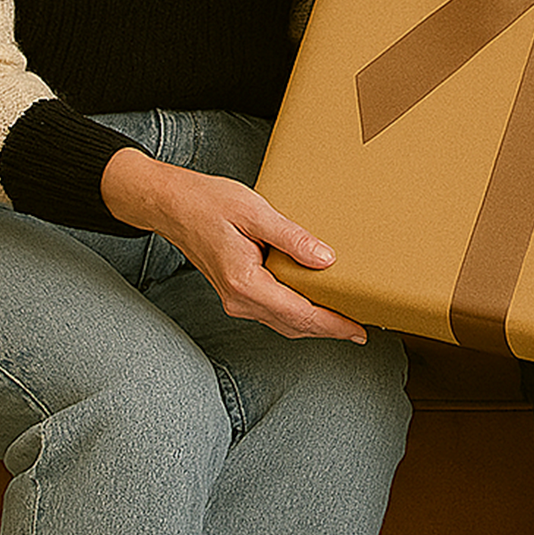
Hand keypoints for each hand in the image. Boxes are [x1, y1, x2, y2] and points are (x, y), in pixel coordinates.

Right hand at [101, 148, 368, 341]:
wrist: (172, 205)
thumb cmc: (210, 202)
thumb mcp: (255, 212)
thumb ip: (292, 238)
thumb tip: (326, 260)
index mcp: (245, 283)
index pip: (299, 314)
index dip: (332, 325)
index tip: (359, 330)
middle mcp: (239, 300)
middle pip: (293, 325)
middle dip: (328, 330)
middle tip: (361, 332)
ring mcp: (235, 299)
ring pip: (282, 323)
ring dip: (313, 325)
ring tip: (343, 322)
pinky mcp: (235, 292)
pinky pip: (272, 312)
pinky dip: (296, 315)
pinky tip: (312, 305)